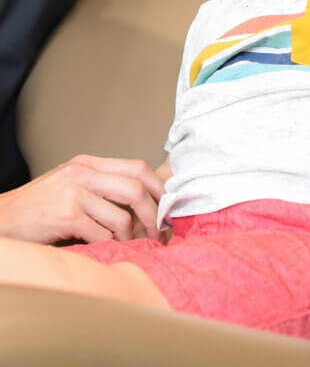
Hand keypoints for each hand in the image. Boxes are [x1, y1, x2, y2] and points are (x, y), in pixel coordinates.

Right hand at [0, 155, 164, 244]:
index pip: (137, 167)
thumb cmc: (37, 207)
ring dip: (133, 236)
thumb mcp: (70, 185)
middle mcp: (83, 174)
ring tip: (135, 245)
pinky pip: (102, 234)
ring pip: (122, 216)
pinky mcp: (65, 216)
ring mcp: (74, 194)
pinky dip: (111, 245)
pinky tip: (110, 250)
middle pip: (136, 188)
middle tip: (160, 231)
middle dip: (154, 213)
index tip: (168, 205)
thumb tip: (142, 203)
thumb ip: (100, 187)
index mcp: (87, 163)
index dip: (158, 187)